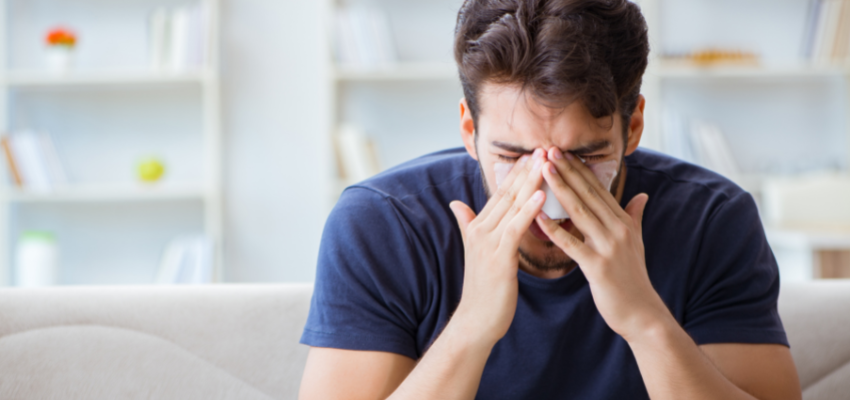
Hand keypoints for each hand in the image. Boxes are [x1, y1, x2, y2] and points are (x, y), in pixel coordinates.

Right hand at [449, 149, 546, 346]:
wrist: (476, 321)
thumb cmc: (484, 289)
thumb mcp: (476, 251)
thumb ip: (467, 224)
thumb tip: (456, 203)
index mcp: (479, 227)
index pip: (501, 194)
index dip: (518, 173)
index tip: (534, 154)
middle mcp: (481, 230)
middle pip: (507, 193)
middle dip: (527, 170)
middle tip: (545, 147)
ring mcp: (488, 242)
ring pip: (512, 205)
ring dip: (530, 182)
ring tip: (547, 161)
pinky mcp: (498, 257)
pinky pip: (515, 228)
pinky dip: (528, 209)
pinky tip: (542, 194)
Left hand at [535, 147, 671, 341]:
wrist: (642, 313)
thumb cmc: (632, 278)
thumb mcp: (636, 243)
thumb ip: (634, 217)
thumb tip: (641, 195)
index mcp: (623, 222)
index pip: (598, 189)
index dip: (579, 169)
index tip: (562, 151)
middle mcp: (617, 229)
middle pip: (588, 194)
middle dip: (567, 170)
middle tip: (548, 149)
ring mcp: (608, 247)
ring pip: (580, 212)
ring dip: (560, 189)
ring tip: (543, 169)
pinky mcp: (597, 266)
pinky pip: (572, 244)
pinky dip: (554, 229)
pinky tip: (538, 215)